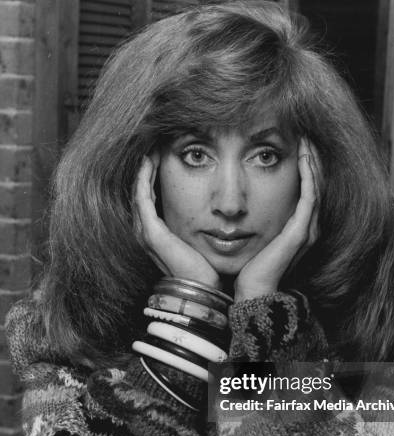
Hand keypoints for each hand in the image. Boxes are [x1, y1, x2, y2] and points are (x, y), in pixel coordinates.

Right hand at [133, 154, 220, 287]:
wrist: (202, 287)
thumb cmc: (204, 267)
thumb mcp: (199, 238)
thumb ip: (198, 223)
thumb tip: (213, 208)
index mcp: (155, 234)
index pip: (148, 198)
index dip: (152, 177)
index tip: (163, 157)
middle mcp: (145, 232)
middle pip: (140, 192)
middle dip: (147, 169)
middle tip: (155, 147)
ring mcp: (145, 233)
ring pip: (139, 192)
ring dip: (144, 169)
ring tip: (151, 150)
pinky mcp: (152, 233)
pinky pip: (142, 197)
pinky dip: (144, 178)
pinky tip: (150, 161)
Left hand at [234, 138, 319, 300]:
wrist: (252, 291)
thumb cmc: (248, 267)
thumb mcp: (251, 236)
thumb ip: (253, 219)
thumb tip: (237, 201)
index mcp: (297, 228)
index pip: (306, 191)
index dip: (305, 167)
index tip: (296, 145)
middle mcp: (307, 227)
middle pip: (316, 185)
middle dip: (312, 159)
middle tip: (305, 135)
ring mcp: (306, 230)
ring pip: (316, 187)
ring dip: (313, 162)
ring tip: (306, 139)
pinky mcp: (300, 232)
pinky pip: (309, 196)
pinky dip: (308, 174)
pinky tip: (304, 155)